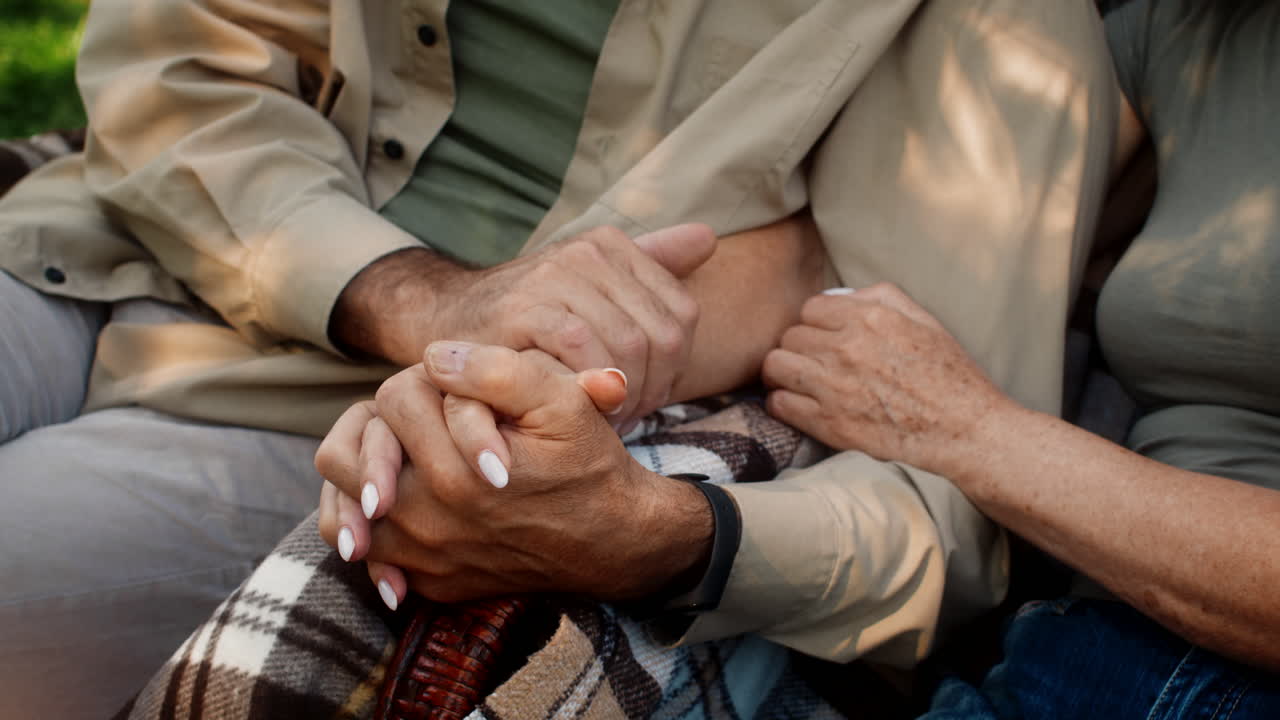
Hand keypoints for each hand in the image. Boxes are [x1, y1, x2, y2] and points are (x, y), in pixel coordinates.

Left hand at [315, 342, 711, 607]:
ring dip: (358, 473)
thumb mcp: (562, 400)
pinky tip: (394, 502)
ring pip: (335, 510)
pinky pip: (367, 554)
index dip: (428, 377)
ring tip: (395, 453)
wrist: (613, 539)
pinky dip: (366, 527)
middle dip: (382, 421)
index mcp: (453, 473)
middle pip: (343, 451)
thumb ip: (494, 370)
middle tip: (424, 415)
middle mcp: (425, 522)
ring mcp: (421, 558)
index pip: (394, 398)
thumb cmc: (587, 465)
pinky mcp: (428, 581)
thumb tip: (434, 357)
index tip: (462, 387)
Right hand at [332, 224, 716, 425]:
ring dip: (622, 397)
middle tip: (626, 417)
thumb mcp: (589, 285)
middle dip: (652, 390)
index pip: (682, 316)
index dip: (674, 368)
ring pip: (629, 349)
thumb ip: (649, 263)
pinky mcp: (525, 308)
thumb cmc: (526, 314)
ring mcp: (556, 276)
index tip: (645, 395)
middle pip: (660, 338)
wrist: (443, 318)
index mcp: (612, 245)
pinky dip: (588, 388)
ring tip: (602, 417)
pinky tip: (576, 407)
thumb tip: (707, 238)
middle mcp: (588, 252)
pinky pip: (584, 352)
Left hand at [761, 283, 1013, 475]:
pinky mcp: (829, 424)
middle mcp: (846, 348)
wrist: (964, 429)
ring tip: (799, 380)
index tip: (826, 337)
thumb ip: (880, 298)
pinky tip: (801, 405)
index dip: (817, 323)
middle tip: (814, 361)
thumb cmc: (950, 374)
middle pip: (790, 336)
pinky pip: (779, 405)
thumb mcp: (923, 320)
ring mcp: (833, 387)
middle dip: (800, 347)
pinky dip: (783, 404)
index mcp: (868, 319)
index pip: (810, 308)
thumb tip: (842, 296)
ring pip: (775, 366)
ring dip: (784, 372)